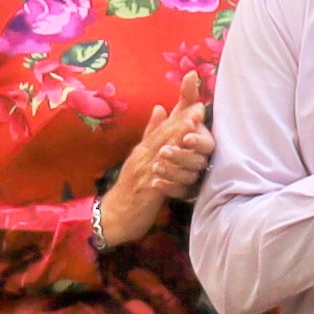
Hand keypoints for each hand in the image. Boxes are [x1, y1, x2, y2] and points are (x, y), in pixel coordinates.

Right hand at [90, 97, 214, 249]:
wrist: (114, 216)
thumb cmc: (132, 186)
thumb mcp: (141, 157)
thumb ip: (152, 134)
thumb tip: (160, 107)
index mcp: (145, 148)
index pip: (165, 126)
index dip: (180, 112)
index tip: (196, 97)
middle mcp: (143, 157)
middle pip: (164, 137)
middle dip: (182, 122)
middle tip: (199, 108)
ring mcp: (143, 173)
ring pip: (161, 155)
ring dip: (175, 141)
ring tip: (190, 129)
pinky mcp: (145, 192)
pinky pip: (157, 181)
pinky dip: (167, 172)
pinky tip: (176, 166)